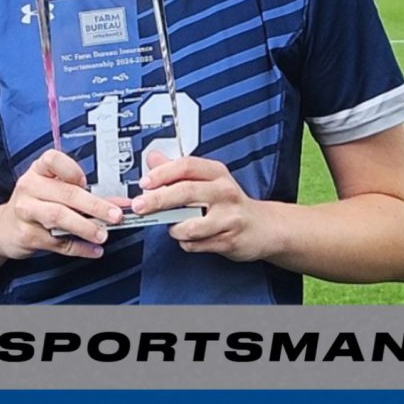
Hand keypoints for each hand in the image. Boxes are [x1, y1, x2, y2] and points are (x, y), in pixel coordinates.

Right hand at [0, 150, 125, 260]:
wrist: (4, 229)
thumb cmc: (35, 205)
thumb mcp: (53, 192)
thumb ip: (85, 195)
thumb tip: (119, 203)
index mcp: (38, 171)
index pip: (53, 159)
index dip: (72, 170)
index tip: (88, 182)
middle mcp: (29, 187)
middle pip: (65, 194)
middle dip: (95, 205)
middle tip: (115, 216)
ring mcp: (25, 211)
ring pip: (59, 217)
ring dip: (86, 227)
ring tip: (103, 234)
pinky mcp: (26, 235)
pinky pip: (57, 242)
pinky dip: (78, 247)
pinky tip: (93, 250)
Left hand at [134, 152, 270, 261]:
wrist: (264, 227)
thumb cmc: (230, 203)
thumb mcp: (208, 180)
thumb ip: (178, 171)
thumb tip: (153, 158)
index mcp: (216, 173)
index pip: (186, 166)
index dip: (162, 173)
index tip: (144, 183)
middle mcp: (224, 192)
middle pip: (185, 192)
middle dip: (157, 200)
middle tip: (139, 207)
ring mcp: (229, 217)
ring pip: (189, 225)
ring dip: (174, 229)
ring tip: (175, 227)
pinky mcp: (229, 240)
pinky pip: (196, 244)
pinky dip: (186, 243)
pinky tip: (192, 239)